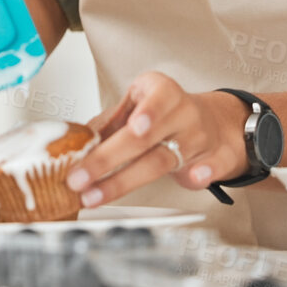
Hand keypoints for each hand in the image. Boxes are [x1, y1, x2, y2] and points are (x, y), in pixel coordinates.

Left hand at [66, 73, 249, 206]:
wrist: (215, 122)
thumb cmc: (168, 115)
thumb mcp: (139, 106)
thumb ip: (110, 123)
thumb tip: (72, 140)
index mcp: (162, 92)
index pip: (155, 98)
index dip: (145, 113)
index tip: (133, 127)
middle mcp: (181, 113)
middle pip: (144, 139)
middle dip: (106, 160)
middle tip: (78, 177)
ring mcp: (199, 137)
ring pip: (162, 161)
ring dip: (124, 181)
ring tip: (95, 195)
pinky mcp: (215, 159)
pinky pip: (211, 168)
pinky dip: (203, 174)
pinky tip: (193, 178)